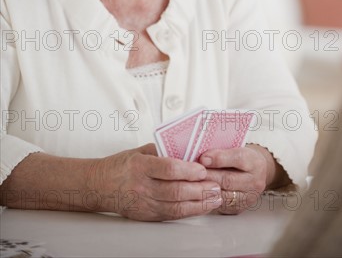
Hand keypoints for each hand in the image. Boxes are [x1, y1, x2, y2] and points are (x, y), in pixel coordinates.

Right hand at [88, 143, 222, 220]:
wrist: (99, 186)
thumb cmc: (121, 166)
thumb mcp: (139, 152)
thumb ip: (162, 151)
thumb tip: (187, 151)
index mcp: (139, 166)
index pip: (168, 168)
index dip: (188, 170)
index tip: (203, 169)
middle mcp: (141, 186)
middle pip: (175, 190)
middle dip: (199, 189)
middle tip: (216, 185)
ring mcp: (144, 203)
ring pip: (176, 206)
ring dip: (199, 203)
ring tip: (215, 198)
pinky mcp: (146, 216)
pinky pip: (171, 215)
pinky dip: (189, 211)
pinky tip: (201, 207)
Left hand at [199, 144, 288, 214]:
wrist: (257, 174)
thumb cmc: (241, 158)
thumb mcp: (237, 148)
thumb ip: (222, 151)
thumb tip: (201, 156)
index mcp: (253, 162)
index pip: (237, 159)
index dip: (219, 158)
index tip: (203, 157)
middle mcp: (254, 181)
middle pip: (228, 180)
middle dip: (207, 175)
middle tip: (191, 172)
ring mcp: (248, 198)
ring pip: (223, 195)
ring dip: (205, 189)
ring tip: (191, 183)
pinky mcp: (239, 209)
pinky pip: (220, 205)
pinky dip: (207, 199)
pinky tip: (197, 193)